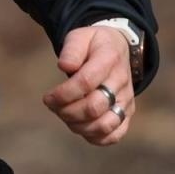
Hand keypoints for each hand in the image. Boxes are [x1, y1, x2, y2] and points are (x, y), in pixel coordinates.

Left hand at [43, 25, 134, 146]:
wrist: (118, 48)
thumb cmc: (93, 44)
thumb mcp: (80, 36)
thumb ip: (71, 50)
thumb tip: (64, 67)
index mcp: (109, 59)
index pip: (86, 82)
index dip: (63, 94)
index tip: (48, 97)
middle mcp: (121, 82)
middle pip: (94, 107)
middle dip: (67, 111)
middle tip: (53, 106)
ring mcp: (126, 100)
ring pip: (105, 125)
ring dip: (78, 126)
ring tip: (64, 115)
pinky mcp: (127, 113)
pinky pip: (115, 135)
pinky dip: (95, 137)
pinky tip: (79, 126)